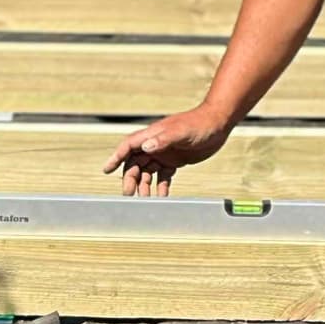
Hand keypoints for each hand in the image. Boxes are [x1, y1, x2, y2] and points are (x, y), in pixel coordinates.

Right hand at [104, 104, 231, 196]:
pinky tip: (162, 197)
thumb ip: (164, 139)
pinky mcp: (175, 161)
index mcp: (152, 135)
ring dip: (144, 186)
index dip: (116, 157)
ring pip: (147, 172)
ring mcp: (164, 153)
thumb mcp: (181, 131)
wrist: (217, 124)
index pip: (128, 146)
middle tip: (129, 194)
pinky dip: (161, 187)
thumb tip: (145, 147)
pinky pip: (163, 176)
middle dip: (130, 179)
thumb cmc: (199, 124)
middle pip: (135, 163)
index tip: (107, 169)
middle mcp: (155, 145)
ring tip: (145, 200)